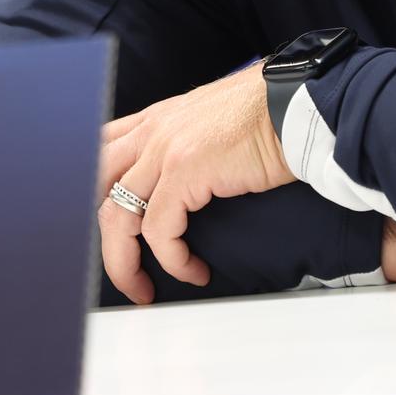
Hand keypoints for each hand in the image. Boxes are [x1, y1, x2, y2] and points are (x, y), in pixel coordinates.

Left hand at [98, 62, 295, 303]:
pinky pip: (159, 229)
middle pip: (98, 188)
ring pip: (117, 215)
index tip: (110, 231)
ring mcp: (163, 149)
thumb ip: (188, 146)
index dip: (95, 195)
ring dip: (125, 262)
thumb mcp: (210, 124)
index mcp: (155, 119)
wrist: (299, 105)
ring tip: (145, 289)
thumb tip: (187, 187)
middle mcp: (151, 131)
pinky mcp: (185, 170)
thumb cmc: (269, 116)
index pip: (100, 154)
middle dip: (103, 238)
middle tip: (124, 272)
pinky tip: (194, 270)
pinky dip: (173, 259)